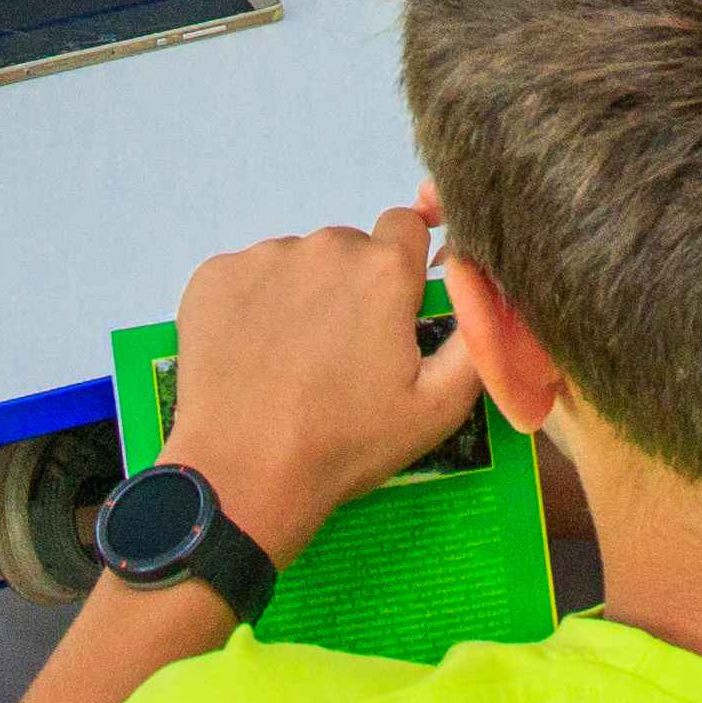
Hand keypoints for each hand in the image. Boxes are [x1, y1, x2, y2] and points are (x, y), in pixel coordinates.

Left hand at [158, 207, 483, 555]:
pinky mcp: (213, 276)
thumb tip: (488, 291)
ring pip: (297, 262)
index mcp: (384, 270)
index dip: (403, 270)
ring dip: (302, 297)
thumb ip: (477, 338)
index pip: (406, 227)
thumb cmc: (346, 443)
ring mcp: (262, 257)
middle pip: (350, 249)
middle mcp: (325, 246)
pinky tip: (250, 355)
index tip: (392, 315)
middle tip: (341, 356)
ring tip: (290, 362)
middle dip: (352, 288)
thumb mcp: (437, 407)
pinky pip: (246, 277)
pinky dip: (252, 306)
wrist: (243, 475)